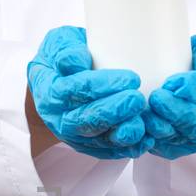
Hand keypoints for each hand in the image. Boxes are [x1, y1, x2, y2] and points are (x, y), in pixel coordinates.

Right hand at [27, 26, 153, 159]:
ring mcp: (75, 135)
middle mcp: (59, 118)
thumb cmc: (62, 58)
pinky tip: (146, 140)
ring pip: (99, 139)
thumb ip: (67, 49)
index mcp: (50, 91)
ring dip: (122, 133)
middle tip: (137, 99)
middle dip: (114, 111)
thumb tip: (78, 61)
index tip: (129, 78)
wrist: (56, 83)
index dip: (101, 85)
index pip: (74, 90)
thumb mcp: (59, 44)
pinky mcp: (90, 146)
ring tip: (142, 122)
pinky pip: (109, 151)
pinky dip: (128, 148)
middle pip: (86, 119)